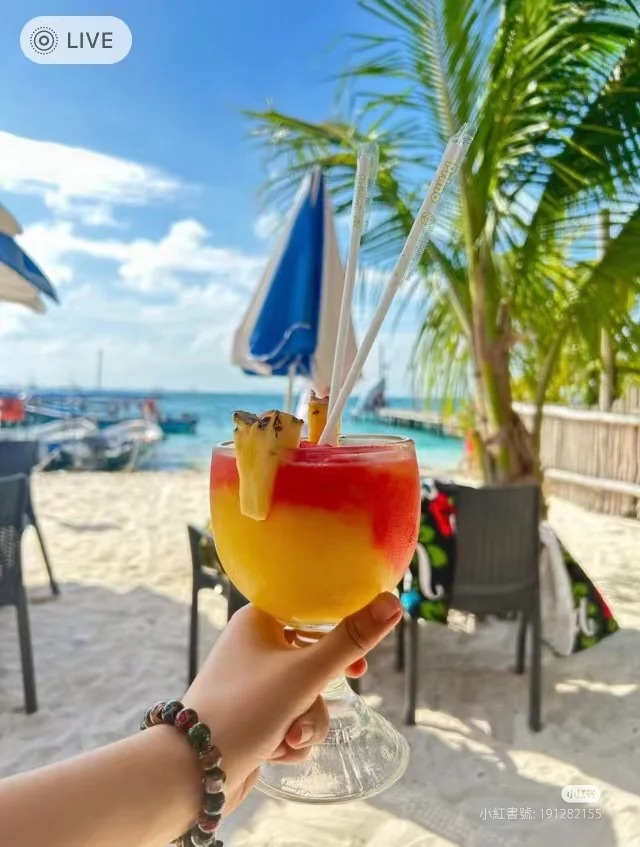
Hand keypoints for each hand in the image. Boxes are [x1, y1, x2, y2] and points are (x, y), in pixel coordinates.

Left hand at [183, 592, 401, 810]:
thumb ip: (351, 641)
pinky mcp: (254, 716)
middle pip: (315, 658)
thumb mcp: (305, 674)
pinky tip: (274, 752)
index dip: (340, 626)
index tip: (360, 652)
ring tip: (288, 737)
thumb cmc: (244, 711)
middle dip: (323, 690)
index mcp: (257, 619)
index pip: (311, 608)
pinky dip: (292, 739)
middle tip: (349, 686)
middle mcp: (253, 647)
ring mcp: (253, 684)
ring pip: (308, 695)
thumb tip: (394, 602)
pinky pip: (293, 720)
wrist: (192, 774)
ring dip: (308, 721)